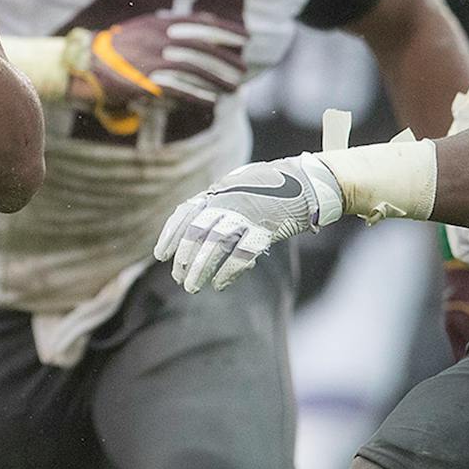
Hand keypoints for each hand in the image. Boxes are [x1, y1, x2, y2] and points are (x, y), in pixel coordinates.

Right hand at [71, 12, 249, 123]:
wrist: (88, 61)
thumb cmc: (118, 45)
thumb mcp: (144, 27)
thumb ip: (170, 26)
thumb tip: (199, 25)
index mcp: (162, 23)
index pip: (203, 23)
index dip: (227, 29)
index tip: (246, 36)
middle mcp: (161, 39)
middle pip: (204, 47)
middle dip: (227, 58)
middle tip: (244, 67)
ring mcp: (154, 61)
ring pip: (196, 70)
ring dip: (218, 80)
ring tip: (234, 88)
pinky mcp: (148, 82)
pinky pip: (180, 90)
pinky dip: (198, 97)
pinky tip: (211, 103)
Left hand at [155, 153, 344, 292]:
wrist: (307, 182)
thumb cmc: (268, 187)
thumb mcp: (235, 188)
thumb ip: (215, 204)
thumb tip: (193, 230)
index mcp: (217, 192)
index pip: (184, 213)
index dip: (171, 235)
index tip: (160, 256)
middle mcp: (227, 202)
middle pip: (197, 233)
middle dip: (184, 258)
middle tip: (178, 278)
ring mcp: (246, 215)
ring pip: (215, 245)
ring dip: (201, 269)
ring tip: (191, 286)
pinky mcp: (266, 229)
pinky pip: (242, 254)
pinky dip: (228, 271)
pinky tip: (219, 284)